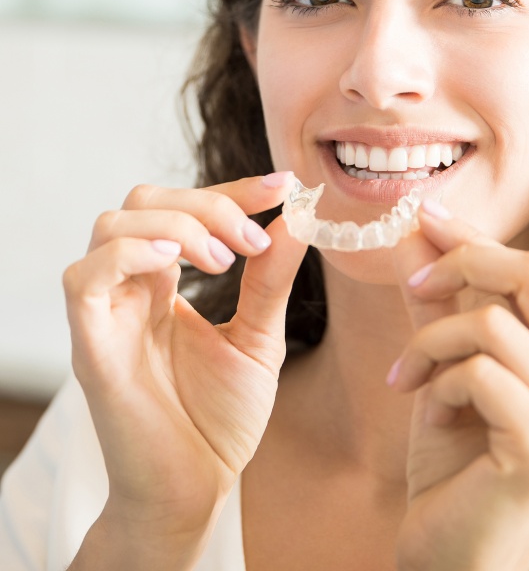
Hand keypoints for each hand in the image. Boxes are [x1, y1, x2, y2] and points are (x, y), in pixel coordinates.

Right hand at [62, 173, 305, 545]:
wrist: (197, 488)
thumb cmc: (219, 417)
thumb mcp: (259, 337)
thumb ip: (270, 279)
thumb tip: (296, 218)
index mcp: (166, 283)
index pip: (186, 207)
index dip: (232, 189)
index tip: (283, 186)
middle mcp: (131, 289)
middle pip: (145, 200)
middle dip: (208, 202)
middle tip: (252, 239)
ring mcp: (107, 313)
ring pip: (113, 224)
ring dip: (178, 225)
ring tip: (224, 261)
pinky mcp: (91, 345)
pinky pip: (86, 276)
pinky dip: (131, 252)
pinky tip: (177, 265)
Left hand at [389, 203, 528, 570]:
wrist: (454, 558)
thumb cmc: (458, 464)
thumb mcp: (451, 367)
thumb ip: (443, 302)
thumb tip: (417, 231)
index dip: (480, 240)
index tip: (427, 217)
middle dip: (466, 263)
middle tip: (416, 285)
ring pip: (495, 322)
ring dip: (433, 342)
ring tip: (409, 378)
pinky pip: (480, 372)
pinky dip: (440, 383)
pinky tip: (430, 417)